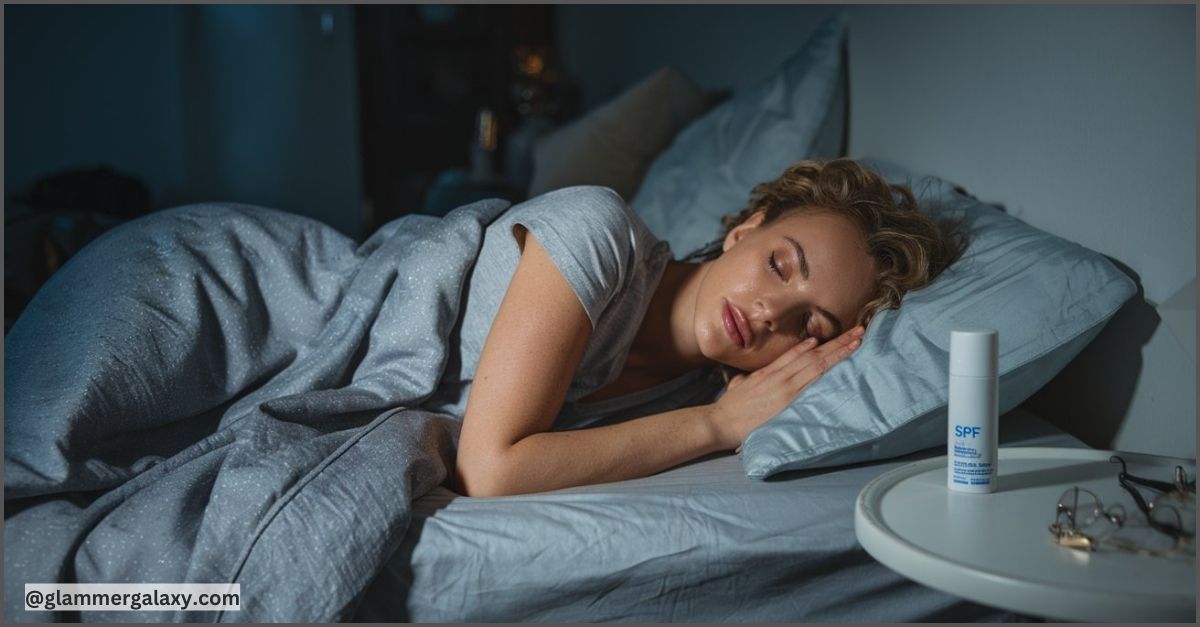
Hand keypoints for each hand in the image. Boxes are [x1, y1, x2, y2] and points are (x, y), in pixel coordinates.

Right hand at [708, 325, 864, 450]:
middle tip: (859, 331)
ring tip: (857, 341)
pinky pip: (811, 382)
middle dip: (838, 343)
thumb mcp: (739, 388)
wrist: (720, 421)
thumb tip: (746, 381)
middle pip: (814, 355)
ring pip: (817, 364)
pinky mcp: (787, 401)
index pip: (796, 354)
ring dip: (839, 352)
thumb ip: (746, 382)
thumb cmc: (728, 408)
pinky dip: (823, 369)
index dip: (815, 344)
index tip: (831, 336)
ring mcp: (785, 387)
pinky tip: (836, 361)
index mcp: (769, 372)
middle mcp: (780, 375)